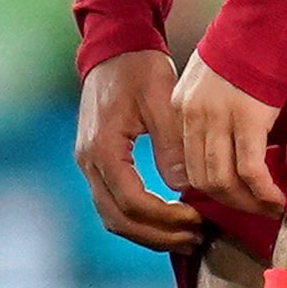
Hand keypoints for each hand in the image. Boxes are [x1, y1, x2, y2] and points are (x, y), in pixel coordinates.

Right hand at [72, 48, 202, 249]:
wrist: (115, 48)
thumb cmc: (139, 68)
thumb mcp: (161, 102)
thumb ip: (171, 146)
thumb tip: (184, 188)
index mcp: (103, 147)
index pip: (132, 201)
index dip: (166, 219)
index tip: (198, 220)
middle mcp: (88, 161)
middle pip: (118, 218)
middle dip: (159, 235)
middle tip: (195, 239)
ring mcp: (88, 164)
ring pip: (113, 217)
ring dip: (149, 234)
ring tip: (186, 238)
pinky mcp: (96, 163)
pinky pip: (113, 204)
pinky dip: (139, 220)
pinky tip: (167, 222)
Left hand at [161, 50, 286, 221]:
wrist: (262, 19)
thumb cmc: (244, 46)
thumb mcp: (209, 78)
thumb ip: (207, 111)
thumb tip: (223, 144)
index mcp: (180, 106)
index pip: (185, 162)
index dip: (208, 187)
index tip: (230, 197)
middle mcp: (194, 116)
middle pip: (202, 178)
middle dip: (229, 203)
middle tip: (254, 210)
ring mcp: (220, 118)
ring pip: (223, 181)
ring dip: (247, 203)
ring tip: (269, 208)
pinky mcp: (249, 119)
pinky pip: (251, 170)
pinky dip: (263, 192)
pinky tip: (277, 199)